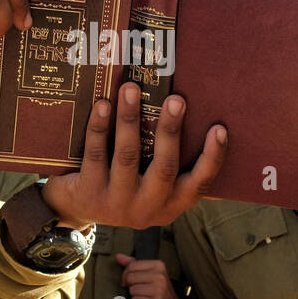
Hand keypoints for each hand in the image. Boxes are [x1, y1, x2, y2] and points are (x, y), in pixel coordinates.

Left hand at [40, 82, 226, 229]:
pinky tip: (103, 105)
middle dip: (170, 130)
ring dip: (130, 118)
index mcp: (170, 204)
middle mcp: (147, 208)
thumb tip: (179, 107)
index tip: (220, 129)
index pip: (199, 184)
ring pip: (128, 156)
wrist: (77, 209)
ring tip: (131, 89)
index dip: (213, 158)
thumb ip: (164, 157)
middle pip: (164, 167)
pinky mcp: (90, 194)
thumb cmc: (121, 183)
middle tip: (176, 100)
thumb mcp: (147, 182)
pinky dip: (100, 127)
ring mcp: (117, 204)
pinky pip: (96, 155)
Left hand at [116, 252, 180, 298]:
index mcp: (159, 265)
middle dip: (131, 286)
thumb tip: (118, 256)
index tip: (130, 281)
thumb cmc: (158, 290)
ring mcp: (159, 289)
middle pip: (130, 278)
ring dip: (134, 296)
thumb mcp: (150, 274)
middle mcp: (160, 276)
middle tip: (138, 291)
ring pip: (132, 290)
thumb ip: (133, 264)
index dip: (126, 275)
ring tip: (144, 297)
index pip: (132, 266)